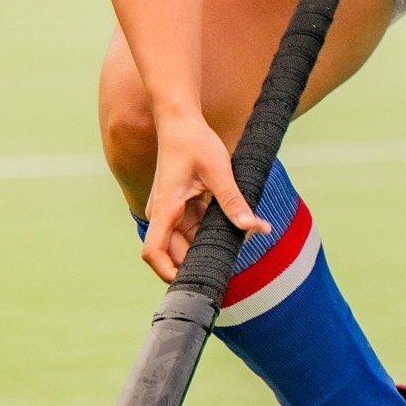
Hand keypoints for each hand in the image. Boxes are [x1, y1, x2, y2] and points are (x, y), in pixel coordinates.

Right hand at [139, 112, 267, 281]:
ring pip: (188, 242)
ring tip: (241, 242)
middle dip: (201, 261)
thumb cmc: (194, 142)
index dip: (167, 273)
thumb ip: (232, 200)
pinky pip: (195, 228)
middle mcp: (163, 215)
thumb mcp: (218, 170)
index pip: (154, 253)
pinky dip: (213, 231)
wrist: (180, 121)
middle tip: (232, 264)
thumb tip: (251, 226)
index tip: (190, 283)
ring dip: (211, 245)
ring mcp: (171, 212)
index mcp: (165, 209)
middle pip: (175, 253)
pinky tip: (237, 229)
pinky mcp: (181, 207)